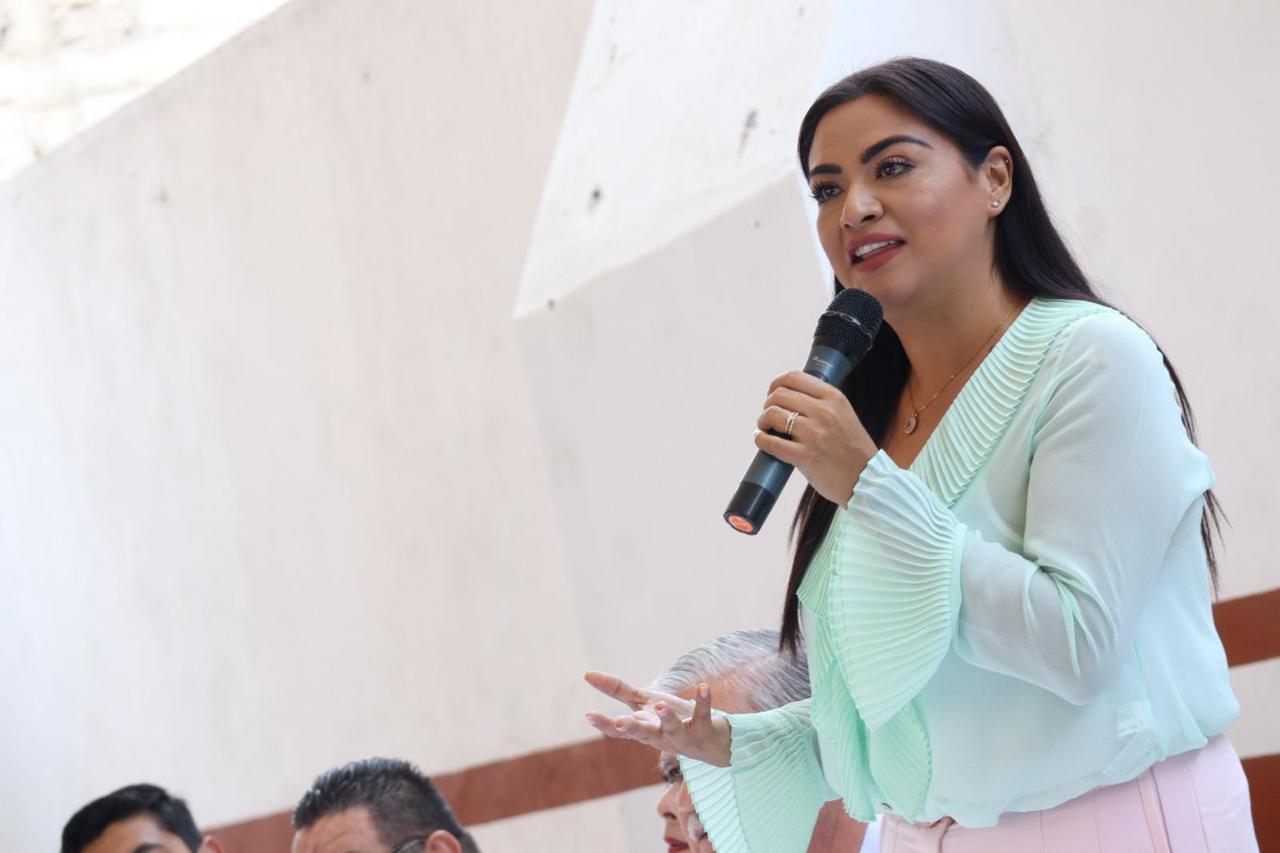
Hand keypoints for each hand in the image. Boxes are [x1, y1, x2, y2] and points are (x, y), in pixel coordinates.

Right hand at [583, 671, 731, 766]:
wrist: (710, 743)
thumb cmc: (670, 721)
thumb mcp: (643, 704)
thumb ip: (617, 690)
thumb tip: (587, 674)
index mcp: (643, 729)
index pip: (620, 730)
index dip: (604, 724)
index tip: (589, 715)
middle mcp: (660, 735)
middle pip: (643, 733)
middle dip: (631, 728)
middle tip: (620, 722)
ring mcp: (682, 735)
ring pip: (673, 728)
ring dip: (667, 717)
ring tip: (661, 705)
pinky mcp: (704, 728)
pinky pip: (703, 714)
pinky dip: (703, 701)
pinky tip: (702, 687)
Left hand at [755, 370, 876, 505]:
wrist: (866, 479)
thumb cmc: (853, 449)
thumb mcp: (844, 414)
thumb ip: (822, 403)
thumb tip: (790, 396)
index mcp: (834, 398)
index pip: (794, 377)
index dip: (776, 384)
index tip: (772, 393)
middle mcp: (824, 412)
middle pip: (779, 395)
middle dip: (768, 404)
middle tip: (769, 416)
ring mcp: (814, 434)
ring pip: (772, 414)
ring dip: (763, 421)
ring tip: (766, 428)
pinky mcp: (805, 456)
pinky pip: (771, 442)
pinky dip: (760, 439)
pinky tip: (762, 440)